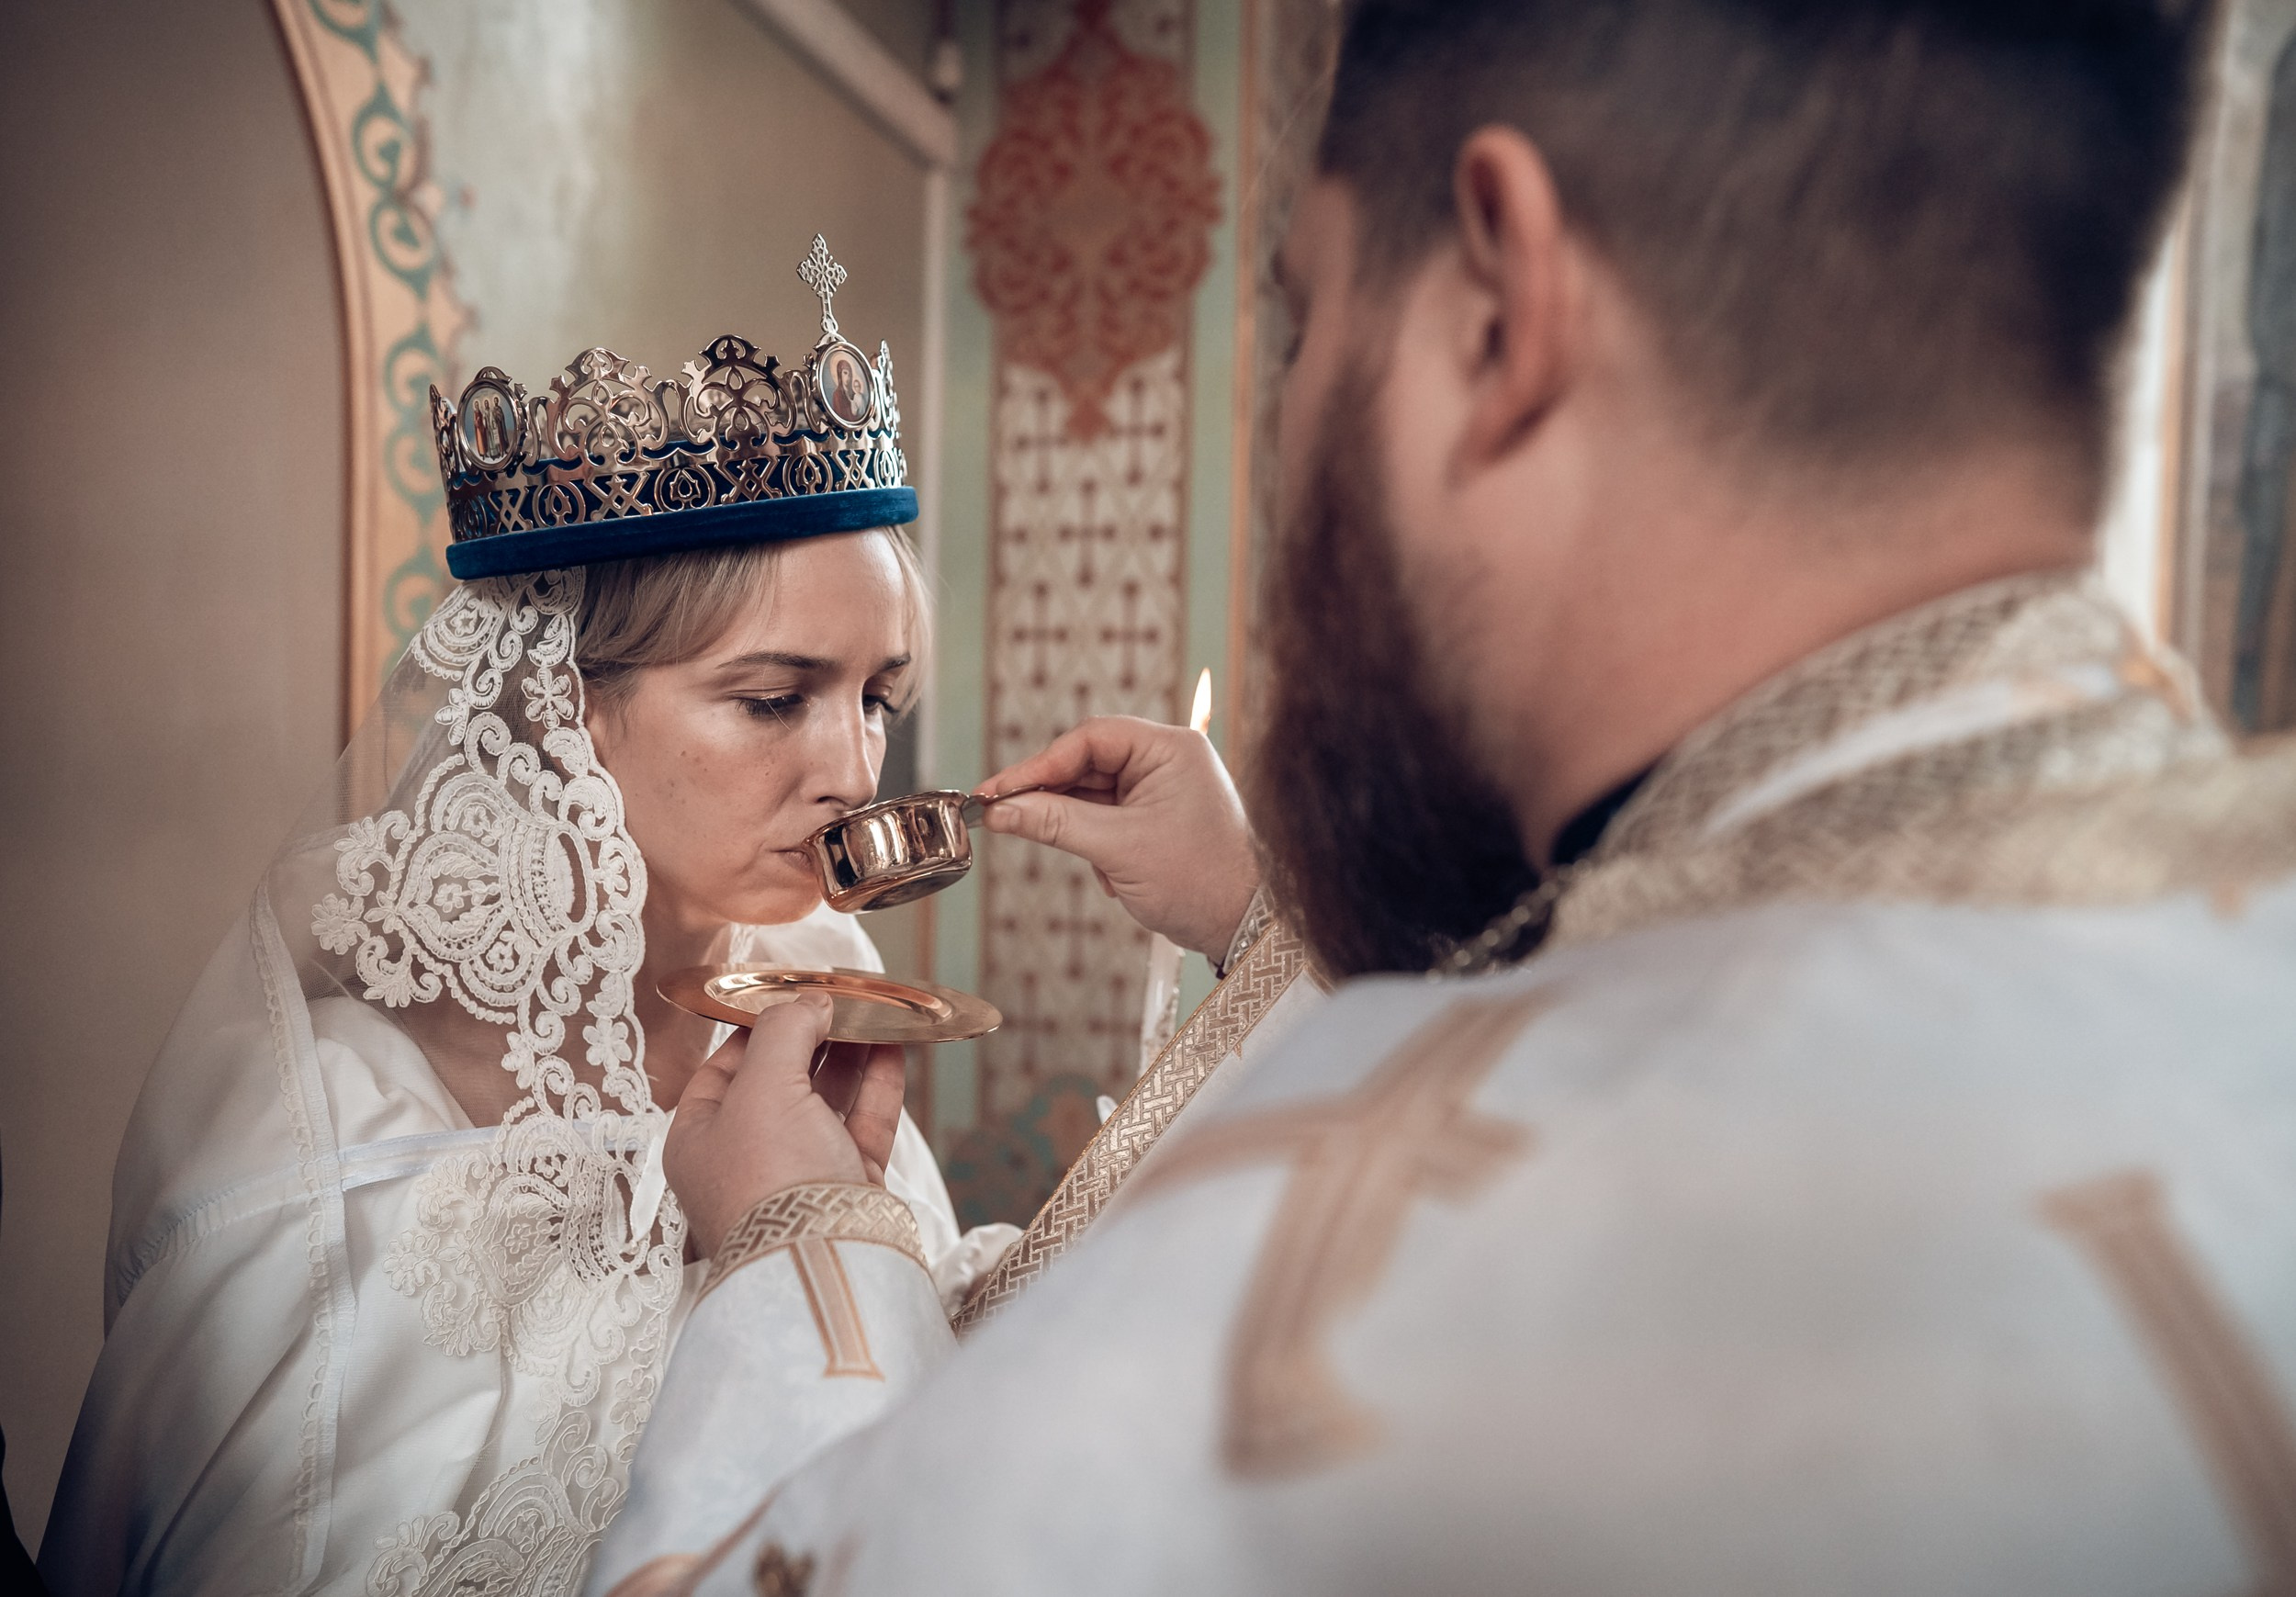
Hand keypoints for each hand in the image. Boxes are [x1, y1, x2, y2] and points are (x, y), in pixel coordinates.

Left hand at [664, 994, 906, 1256]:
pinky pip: (862, 1124)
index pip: (723, 1068)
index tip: (791, 994)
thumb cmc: (769, 1176)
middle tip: (841, 999)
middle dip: (811, 1038)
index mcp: (701, 1138)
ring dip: (849, 1055)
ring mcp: (799, 1173)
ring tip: (873, 1013)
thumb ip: (785, 1030)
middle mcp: (746, 1157)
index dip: (756, 1027)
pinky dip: (877, 1084)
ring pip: (826, 1101)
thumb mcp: (761, 1085)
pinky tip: (891, 1048)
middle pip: (780, 1081)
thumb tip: (811, 1001)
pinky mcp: (847, 1186)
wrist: (819, 1259)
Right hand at [976, 715, 1259, 960]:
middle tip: (1005, 818)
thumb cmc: (1201, 881)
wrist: (1245, 927)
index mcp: (1170, 748)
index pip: (1090, 739)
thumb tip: (1001, 810)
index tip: (997, 791)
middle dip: (1055, 799)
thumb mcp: (1118, 849)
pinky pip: (1107, 819)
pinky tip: (1114, 877)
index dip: (1039, 764)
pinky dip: (1098, 846)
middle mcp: (1167, 760)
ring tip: (1096, 866)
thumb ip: (1056, 822)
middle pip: (1087, 764)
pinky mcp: (1157, 818)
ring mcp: (1163, 789)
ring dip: (1079, 830)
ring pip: (1093, 795)